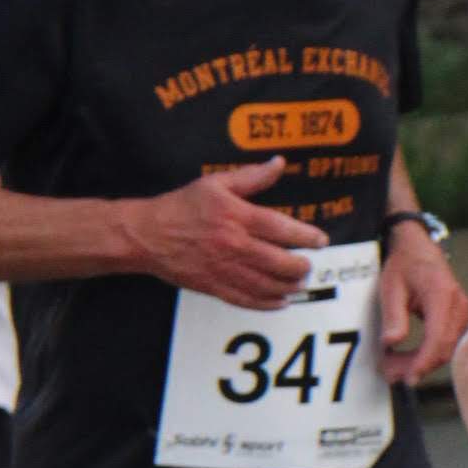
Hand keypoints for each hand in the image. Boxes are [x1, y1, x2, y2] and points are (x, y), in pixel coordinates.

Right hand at [123, 158, 325, 307]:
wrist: (146, 235)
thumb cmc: (182, 206)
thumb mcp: (215, 184)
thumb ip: (251, 176)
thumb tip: (279, 163)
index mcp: (236, 217)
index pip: (281, 229)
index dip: (306, 236)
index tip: (320, 241)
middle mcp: (234, 245)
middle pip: (280, 262)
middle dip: (301, 266)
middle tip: (308, 265)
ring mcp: (224, 269)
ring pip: (268, 285)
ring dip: (289, 287)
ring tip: (299, 283)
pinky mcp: (214, 287)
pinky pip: (248, 300)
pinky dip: (268, 304)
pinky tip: (280, 301)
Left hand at [378, 219, 467, 382]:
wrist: (418, 246)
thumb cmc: (404, 264)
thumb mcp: (391, 287)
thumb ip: (393, 316)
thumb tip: (391, 344)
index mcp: (442, 295)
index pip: (437, 338)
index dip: (423, 362)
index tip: (407, 379)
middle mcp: (458, 305)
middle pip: (444, 348)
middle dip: (418, 366)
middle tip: (390, 375)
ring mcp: (462, 312)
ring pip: (446, 349)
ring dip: (422, 362)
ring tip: (394, 368)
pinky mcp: (458, 317)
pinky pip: (446, 342)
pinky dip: (427, 354)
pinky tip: (408, 358)